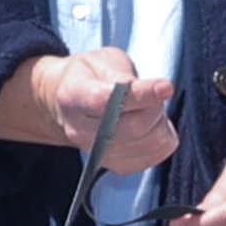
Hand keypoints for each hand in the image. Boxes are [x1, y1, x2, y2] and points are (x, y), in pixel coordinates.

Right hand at [0, 47, 181, 170]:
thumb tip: (150, 89)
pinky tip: (147, 127)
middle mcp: (83, 129)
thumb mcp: (101, 59)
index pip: (111, 100)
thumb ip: (122, 73)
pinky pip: (152, 157)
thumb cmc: (85, 75)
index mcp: (76, 95)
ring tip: (144, 110)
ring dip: (156, 124)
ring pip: (147, 144)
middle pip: (135, 125)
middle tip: (150, 92)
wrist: (61, 102)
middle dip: (152, 108)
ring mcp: (97, 152)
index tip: (164, 85)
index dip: (140, 94)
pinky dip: (158, 140)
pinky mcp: (114, 165)